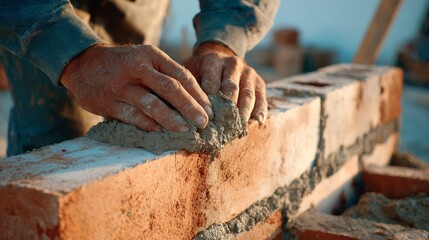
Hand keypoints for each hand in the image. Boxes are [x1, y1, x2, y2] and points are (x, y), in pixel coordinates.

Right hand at [60, 44, 212, 131]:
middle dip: (190, 107)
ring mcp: (121, 85)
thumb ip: (165, 74)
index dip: (198, 94)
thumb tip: (195, 99)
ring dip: (172, 119)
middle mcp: (137, 68)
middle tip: (204, 122)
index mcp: (151, 55)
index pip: (181, 75)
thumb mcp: (144, 59)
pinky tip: (161, 132)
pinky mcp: (108, 102)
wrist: (83, 63)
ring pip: (152, 104)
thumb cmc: (123, 64)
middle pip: (171, 89)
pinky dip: (149, 125)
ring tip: (186, 130)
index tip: (209, 109)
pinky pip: (133, 116)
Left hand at [184, 42, 266, 123]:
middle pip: (231, 89)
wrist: (220, 56)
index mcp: (213, 60)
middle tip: (221, 129)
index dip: (208, 103)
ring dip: (243, 113)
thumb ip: (185, 88)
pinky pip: (261, 97)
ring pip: (247, 95)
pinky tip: (257, 121)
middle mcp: (232, 63)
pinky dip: (260, 110)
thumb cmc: (200, 71)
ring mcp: (248, 72)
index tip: (205, 121)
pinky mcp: (259, 81)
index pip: (211, 83)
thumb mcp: (189, 71)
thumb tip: (177, 110)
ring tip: (237, 129)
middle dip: (226, 110)